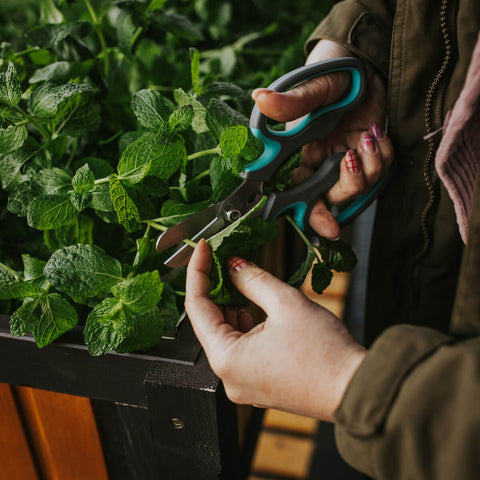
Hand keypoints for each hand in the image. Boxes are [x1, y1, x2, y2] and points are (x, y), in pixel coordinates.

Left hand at [185, 239, 366, 420]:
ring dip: (233, 305)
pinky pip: (242, 348)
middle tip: (226, 260)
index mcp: (227, 359)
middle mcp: (230, 377)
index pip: (196, 306)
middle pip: (210, 321)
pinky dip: (246, 324)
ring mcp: (245, 383)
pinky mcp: (260, 383)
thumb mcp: (286, 303)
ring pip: (227, 334)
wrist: (356, 389)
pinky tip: (255, 307)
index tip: (205, 249)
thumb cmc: (325, 356)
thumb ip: (253, 279)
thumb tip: (234, 266)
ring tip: (243, 280)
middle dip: (217, 288)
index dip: (198, 271)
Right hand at [252, 40, 393, 238]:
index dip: (310, 214)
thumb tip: (259, 98)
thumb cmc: (330, 73)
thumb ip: (290, 101)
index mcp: (299, 156)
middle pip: (331, 198)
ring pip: (360, 187)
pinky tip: (376, 133)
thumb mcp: (312, 88)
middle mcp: (321, 164)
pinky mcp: (368, 155)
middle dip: (344, 193)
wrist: (362, 62)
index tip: (326, 229)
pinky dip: (384, 154)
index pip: (297, 194)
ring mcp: (346, 161)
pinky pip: (381, 170)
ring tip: (367, 136)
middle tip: (348, 180)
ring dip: (370, 165)